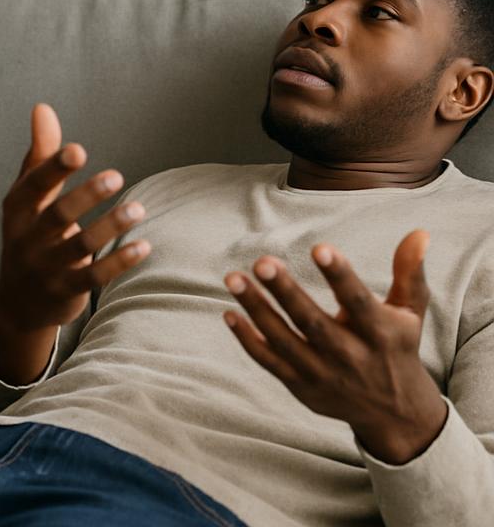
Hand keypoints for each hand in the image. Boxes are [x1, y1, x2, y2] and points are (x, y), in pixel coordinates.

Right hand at [0, 104, 150, 383]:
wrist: (19, 301)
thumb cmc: (29, 233)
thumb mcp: (28, 196)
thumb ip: (41, 153)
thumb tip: (42, 107)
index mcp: (17, 209)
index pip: (34, 185)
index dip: (54, 168)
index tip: (78, 150)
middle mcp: (28, 238)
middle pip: (58, 215)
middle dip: (86, 196)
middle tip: (117, 176)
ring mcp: (46, 267)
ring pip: (80, 246)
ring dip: (110, 227)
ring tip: (139, 208)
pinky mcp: (67, 290)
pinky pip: (95, 277)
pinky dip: (118, 262)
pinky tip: (143, 246)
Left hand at [224, 230, 447, 463]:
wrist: (396, 415)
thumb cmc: (397, 347)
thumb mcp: (411, 312)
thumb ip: (409, 272)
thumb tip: (418, 233)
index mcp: (379, 333)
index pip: (357, 301)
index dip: (339, 275)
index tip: (320, 247)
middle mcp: (350, 356)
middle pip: (312, 322)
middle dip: (286, 292)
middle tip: (262, 262)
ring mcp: (323, 374)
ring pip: (283, 341)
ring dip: (256, 309)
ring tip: (233, 278)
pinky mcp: (301, 387)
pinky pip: (269, 362)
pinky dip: (248, 340)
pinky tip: (230, 313)